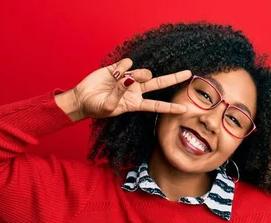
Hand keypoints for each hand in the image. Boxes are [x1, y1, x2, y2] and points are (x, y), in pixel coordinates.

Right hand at [73, 57, 191, 118]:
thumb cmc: (96, 108)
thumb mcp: (109, 107)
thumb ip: (120, 94)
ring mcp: (128, 79)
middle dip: (174, 78)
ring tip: (121, 79)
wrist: (81, 98)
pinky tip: (114, 72)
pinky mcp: (119, 69)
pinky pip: (128, 64)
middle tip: (188, 74)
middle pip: (159, 83)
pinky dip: (123, 67)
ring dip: (137, 75)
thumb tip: (129, 78)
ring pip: (143, 73)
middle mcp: (135, 90)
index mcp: (135, 104)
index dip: (170, 107)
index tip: (184, 109)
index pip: (156, 106)